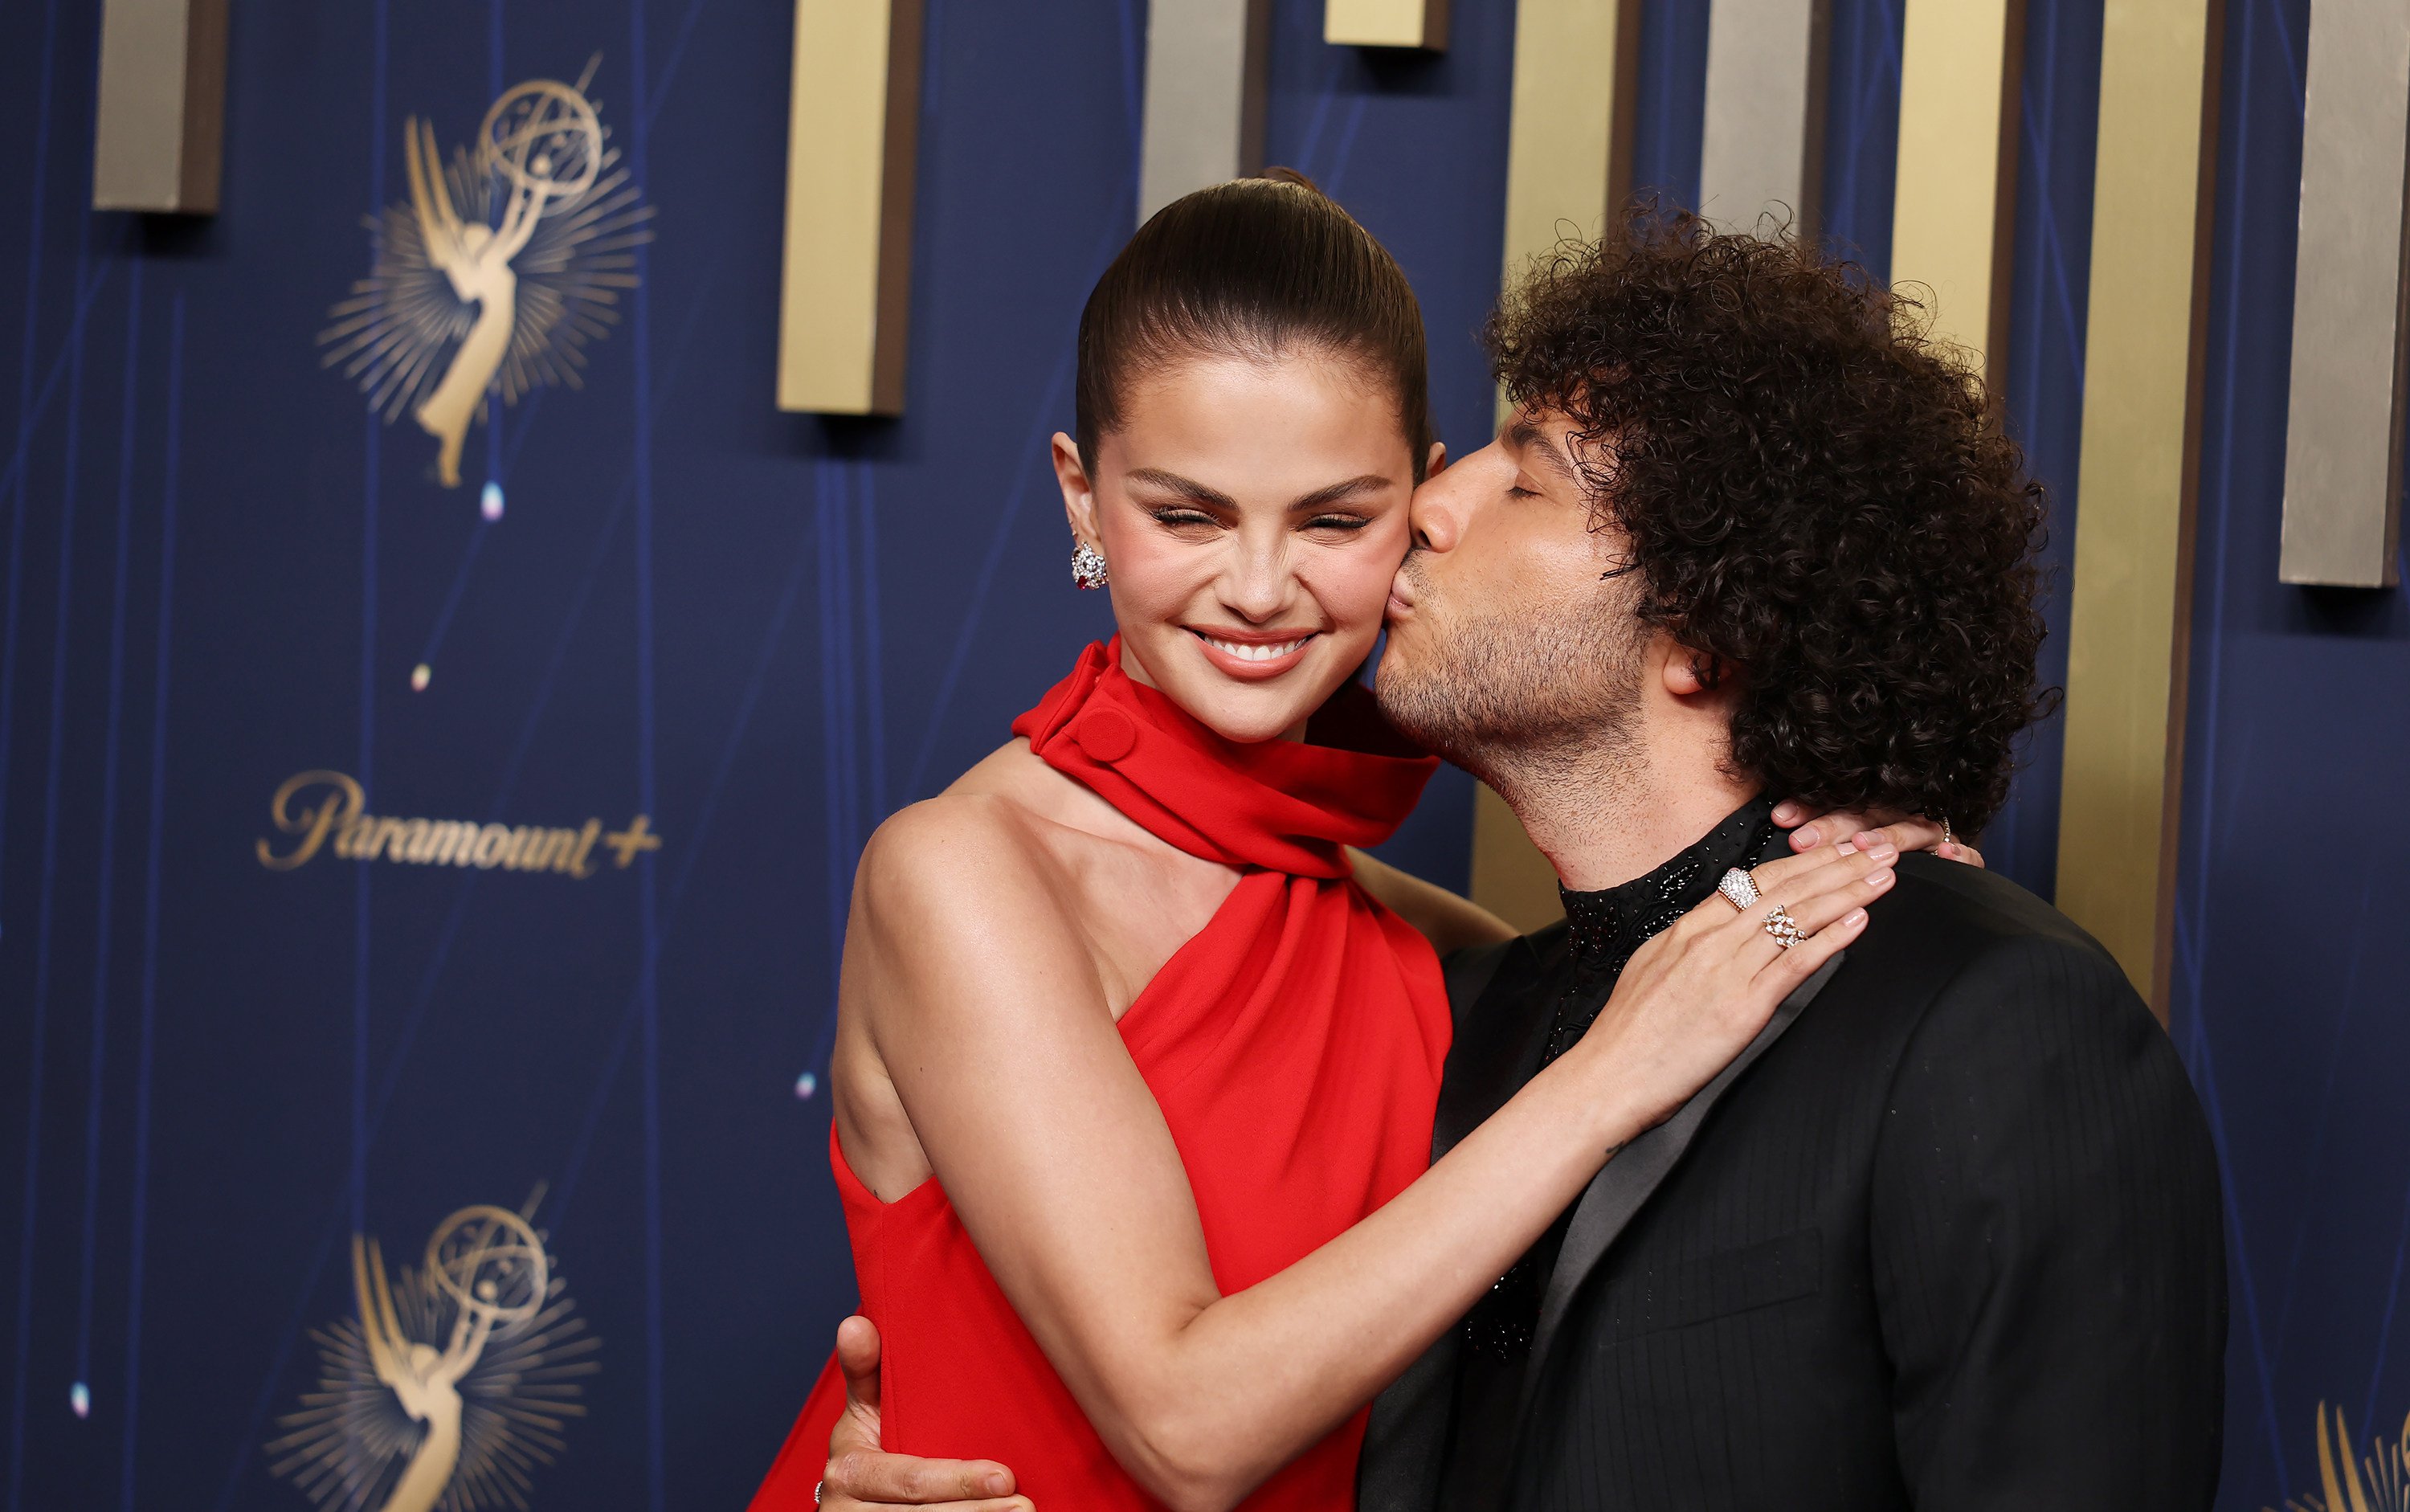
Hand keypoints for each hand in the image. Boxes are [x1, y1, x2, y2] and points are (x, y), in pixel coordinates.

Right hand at [818, 1317, 1031, 1511]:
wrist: (850, 1507)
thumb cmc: (867, 1450)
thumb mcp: (862, 1411)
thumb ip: (865, 1370)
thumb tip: (855, 1322)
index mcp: (849, 1471)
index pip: (911, 1479)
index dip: (959, 1481)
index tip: (1004, 1477)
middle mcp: (849, 1511)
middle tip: (1025, 1504)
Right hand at [1566, 840, 1894, 1132]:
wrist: (1610, 1076)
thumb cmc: (1627, 1034)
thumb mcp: (1651, 969)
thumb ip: (1688, 945)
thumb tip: (1715, 930)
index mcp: (1688, 929)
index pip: (1755, 880)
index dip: (1802, 860)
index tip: (1835, 848)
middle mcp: (1711, 941)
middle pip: (1785, 889)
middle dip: (1837, 865)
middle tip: (1876, 848)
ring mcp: (1728, 971)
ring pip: (1797, 917)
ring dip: (1847, 892)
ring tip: (1881, 875)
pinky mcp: (1744, 1007)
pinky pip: (1795, 963)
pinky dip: (1831, 938)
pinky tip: (1858, 921)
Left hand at [1772, 800, 1984, 868]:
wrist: (1941, 861)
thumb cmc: (1876, 860)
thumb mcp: (1844, 849)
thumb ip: (1812, 849)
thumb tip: (1770, 840)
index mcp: (1866, 816)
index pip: (1835, 807)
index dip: (1808, 810)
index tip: (1781, 817)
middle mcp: (1896, 819)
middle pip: (1866, 816)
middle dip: (1835, 826)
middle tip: (1805, 839)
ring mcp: (1928, 834)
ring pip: (1909, 829)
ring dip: (1887, 835)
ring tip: (1864, 844)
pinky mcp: (1958, 853)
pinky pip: (1963, 853)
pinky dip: (1958, 853)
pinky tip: (1944, 855)